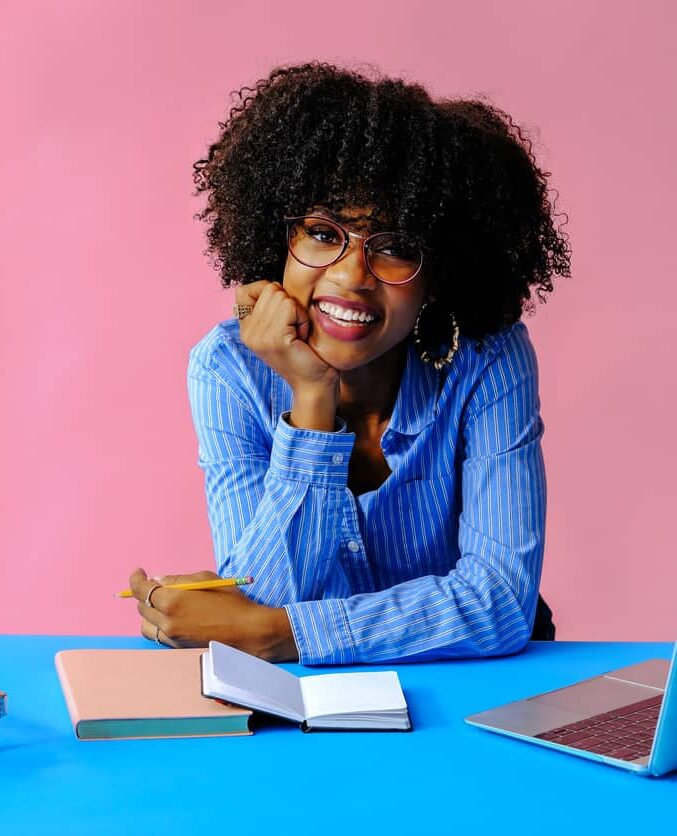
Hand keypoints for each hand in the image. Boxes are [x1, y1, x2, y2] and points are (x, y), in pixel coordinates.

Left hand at [128, 568, 297, 660]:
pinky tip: (174, 617)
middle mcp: (166, 621)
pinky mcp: (177, 648)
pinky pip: (158, 635)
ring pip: (146, 624)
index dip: (136, 579)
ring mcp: (171, 638)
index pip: (141, 589)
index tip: (138, 572)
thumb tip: (159, 581)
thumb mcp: (206, 579)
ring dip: (150, 612)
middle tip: (158, 585)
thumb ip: (179, 579)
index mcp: (172, 601)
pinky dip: (159, 624)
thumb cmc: (231, 602)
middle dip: (145, 593)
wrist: (248, 632)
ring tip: (164, 604)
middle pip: (141, 606)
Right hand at [235, 281, 337, 394]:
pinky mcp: (275, 338)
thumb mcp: (281, 327)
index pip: (243, 291)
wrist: (313, 385)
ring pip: (281, 296)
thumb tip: (272, 284)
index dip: (266, 291)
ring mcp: (259, 336)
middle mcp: (247, 332)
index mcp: (245, 329)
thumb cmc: (304, 353)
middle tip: (294, 330)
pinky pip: (290, 307)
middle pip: (268, 289)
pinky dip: (302, 319)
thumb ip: (271, 307)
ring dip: (298, 313)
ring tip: (298, 335)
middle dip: (289, 305)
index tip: (282, 315)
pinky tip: (302, 338)